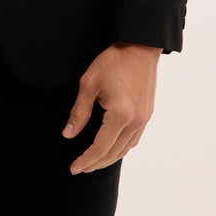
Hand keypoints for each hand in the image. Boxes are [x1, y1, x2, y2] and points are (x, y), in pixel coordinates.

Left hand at [62, 42, 161, 173]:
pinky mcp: (147, 114)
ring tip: (93, 161)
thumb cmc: (113, 62)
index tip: (73, 168)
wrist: (139, 48)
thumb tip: (68, 134)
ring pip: (125, 149)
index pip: (100, 148)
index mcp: (120, 115)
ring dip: (109, 158)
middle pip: (114, 153)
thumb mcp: (89, 84)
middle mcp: (135, 122)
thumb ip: (79, 112)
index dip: (85, 160)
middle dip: (95, 163)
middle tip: (80, 168)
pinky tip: (111, 147)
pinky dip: (121, 148)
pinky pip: (134, 140)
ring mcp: (144, 119)